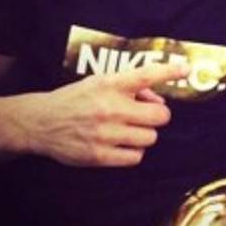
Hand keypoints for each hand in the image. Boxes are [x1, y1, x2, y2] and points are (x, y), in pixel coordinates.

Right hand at [17, 63, 187, 166]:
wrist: (40, 123)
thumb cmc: (73, 100)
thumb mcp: (96, 83)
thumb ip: (127, 87)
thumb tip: (157, 100)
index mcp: (108, 84)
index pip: (146, 75)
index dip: (169, 71)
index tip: (185, 68)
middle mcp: (109, 107)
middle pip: (160, 116)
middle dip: (156, 116)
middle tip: (145, 115)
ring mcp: (105, 133)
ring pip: (150, 138)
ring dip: (142, 134)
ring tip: (125, 130)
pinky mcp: (100, 155)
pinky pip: (136, 157)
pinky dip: (132, 151)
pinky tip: (119, 144)